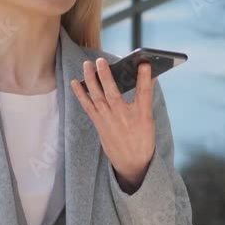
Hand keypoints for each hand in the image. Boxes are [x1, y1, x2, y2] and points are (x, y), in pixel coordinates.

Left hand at [70, 57, 155, 191]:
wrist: (132, 163)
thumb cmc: (142, 138)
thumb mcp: (149, 118)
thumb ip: (145, 95)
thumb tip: (147, 75)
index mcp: (141, 116)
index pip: (144, 93)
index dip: (144, 78)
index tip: (144, 63)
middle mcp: (123, 118)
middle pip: (113, 93)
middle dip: (106, 76)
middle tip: (101, 60)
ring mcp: (109, 121)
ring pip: (97, 98)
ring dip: (91, 81)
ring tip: (87, 65)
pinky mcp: (99, 124)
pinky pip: (88, 107)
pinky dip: (81, 94)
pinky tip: (75, 82)